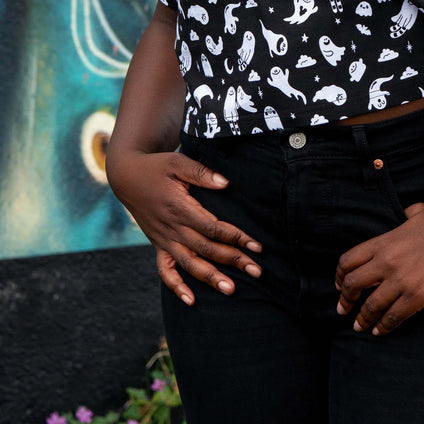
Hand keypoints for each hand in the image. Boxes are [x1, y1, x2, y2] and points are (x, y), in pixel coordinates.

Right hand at [108, 150, 261, 304]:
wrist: (127, 177)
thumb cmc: (157, 167)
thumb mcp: (177, 162)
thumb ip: (201, 173)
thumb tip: (226, 183)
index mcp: (180, 208)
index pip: (213, 228)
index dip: (236, 237)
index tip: (257, 246)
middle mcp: (173, 228)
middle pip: (207, 249)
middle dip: (233, 260)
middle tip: (257, 271)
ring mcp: (164, 240)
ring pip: (190, 264)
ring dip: (211, 278)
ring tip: (231, 290)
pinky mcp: (158, 245)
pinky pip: (165, 271)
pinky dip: (176, 287)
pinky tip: (191, 301)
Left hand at [334, 203, 423, 335]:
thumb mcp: (418, 211)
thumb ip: (403, 216)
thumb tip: (401, 217)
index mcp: (384, 241)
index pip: (348, 260)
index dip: (339, 275)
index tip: (339, 285)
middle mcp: (387, 262)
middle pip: (352, 284)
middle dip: (345, 300)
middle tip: (343, 309)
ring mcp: (401, 280)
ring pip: (371, 306)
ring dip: (362, 319)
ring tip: (360, 326)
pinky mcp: (418, 296)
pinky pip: (393, 317)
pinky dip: (383, 326)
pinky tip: (380, 330)